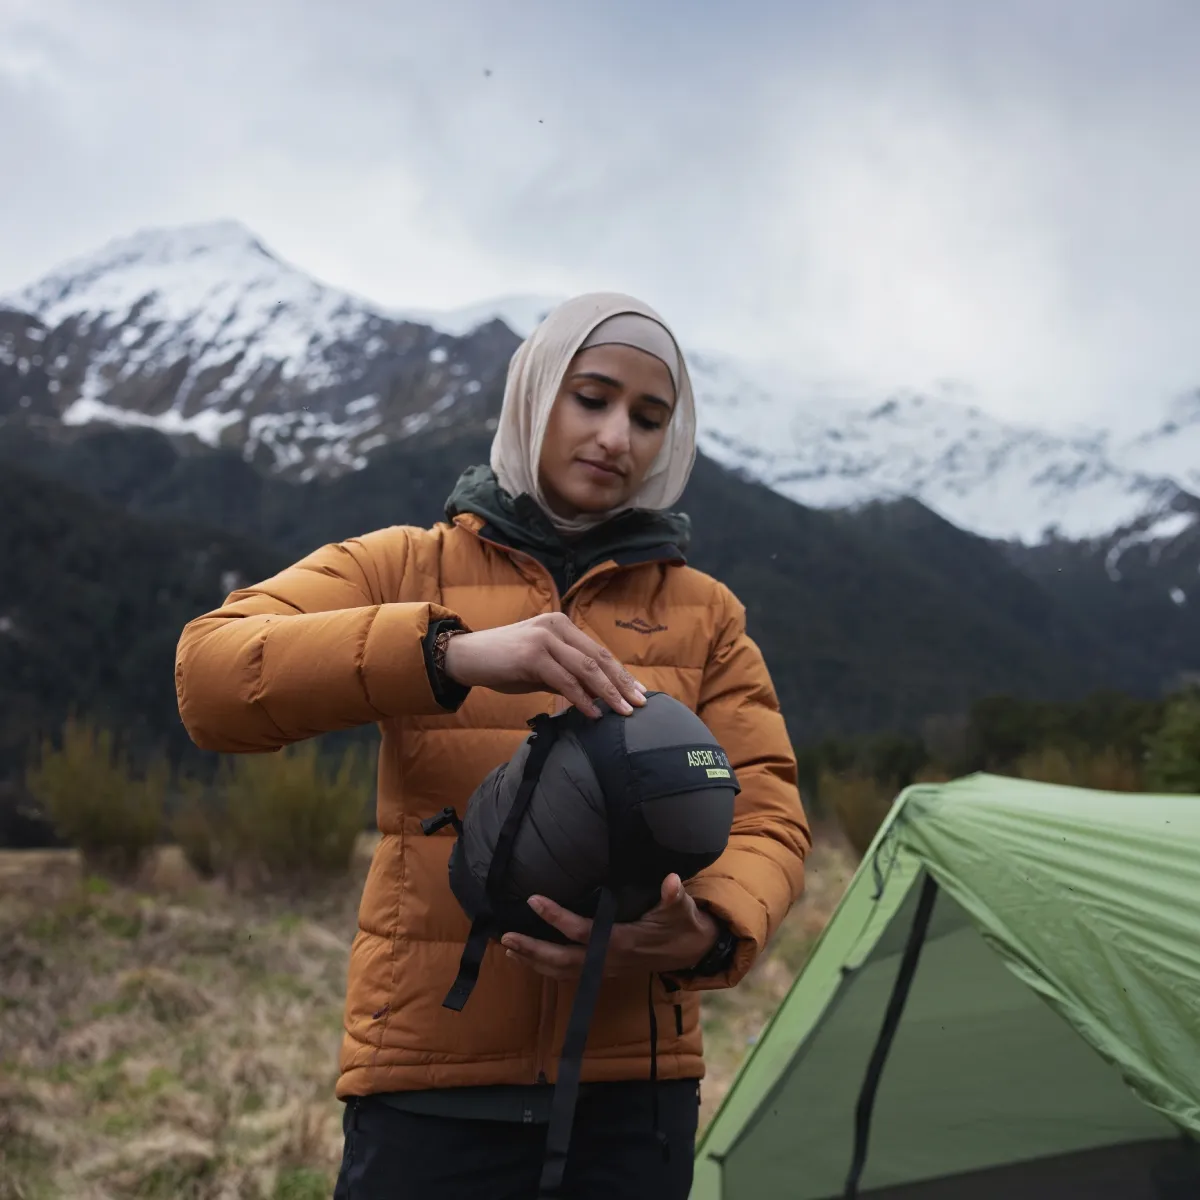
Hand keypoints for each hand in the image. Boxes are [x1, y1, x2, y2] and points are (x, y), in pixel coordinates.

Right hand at [443, 613, 646, 718]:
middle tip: (640, 704)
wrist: (466, 657)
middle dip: (622, 683)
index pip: (599, 651)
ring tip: (624, 712)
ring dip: (608, 692)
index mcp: (562, 625)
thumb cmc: (504, 663)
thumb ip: (568, 675)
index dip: (621, 673)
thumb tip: (598, 696)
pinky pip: (564, 680)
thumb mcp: (541, 667)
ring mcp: (544, 639)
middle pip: (599, 657)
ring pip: (586, 668)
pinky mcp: (532, 655)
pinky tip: (594, 713)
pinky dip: (582, 699)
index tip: (639, 692)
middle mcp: (556, 626)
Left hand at [500, 874, 718, 979]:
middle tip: (506, 937)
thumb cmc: (681, 924)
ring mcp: (604, 969)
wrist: (691, 952)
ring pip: (562, 971)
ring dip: (533, 962)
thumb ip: (674, 896)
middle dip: (533, 950)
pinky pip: (568, 973)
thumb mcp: (681, 909)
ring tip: (507, 947)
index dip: (557, 918)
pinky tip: (527, 959)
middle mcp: (609, 960)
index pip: (583, 932)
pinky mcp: (602, 971)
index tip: (533, 900)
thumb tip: (671, 881)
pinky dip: (545, 968)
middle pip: (563, 960)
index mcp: (622, 941)